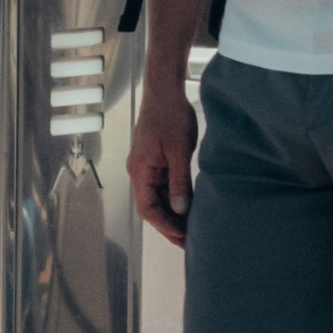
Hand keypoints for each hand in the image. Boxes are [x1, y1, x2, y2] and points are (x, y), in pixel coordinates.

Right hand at [127, 88, 197, 248]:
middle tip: (189, 242)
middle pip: (152, 206)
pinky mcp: (157, 160)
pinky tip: (190, 206)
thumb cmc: (169, 115)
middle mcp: (140, 172)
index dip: (164, 225)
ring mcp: (148, 166)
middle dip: (170, 225)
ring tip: (192, 229)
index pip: (148, 209)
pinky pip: (164, 185)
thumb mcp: (178, 151)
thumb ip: (179, 182)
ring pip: (159, 197)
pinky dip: (176, 197)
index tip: (182, 236)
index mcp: (140, 171)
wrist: (165, 90)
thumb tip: (180, 210)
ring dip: (173, 213)